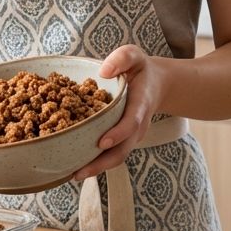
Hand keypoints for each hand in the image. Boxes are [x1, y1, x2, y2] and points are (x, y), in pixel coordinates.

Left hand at [73, 44, 165, 180]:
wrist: (156, 84)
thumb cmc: (139, 69)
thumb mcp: (134, 56)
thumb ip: (122, 59)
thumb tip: (104, 71)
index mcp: (140, 105)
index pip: (131, 123)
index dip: (118, 134)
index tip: (102, 142)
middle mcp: (136, 125)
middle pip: (122, 150)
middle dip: (102, 163)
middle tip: (79, 171)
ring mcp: (130, 135)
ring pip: (116, 156)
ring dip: (97, 167)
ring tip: (73, 174)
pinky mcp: (122, 139)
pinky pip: (111, 153)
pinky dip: (96, 161)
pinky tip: (76, 165)